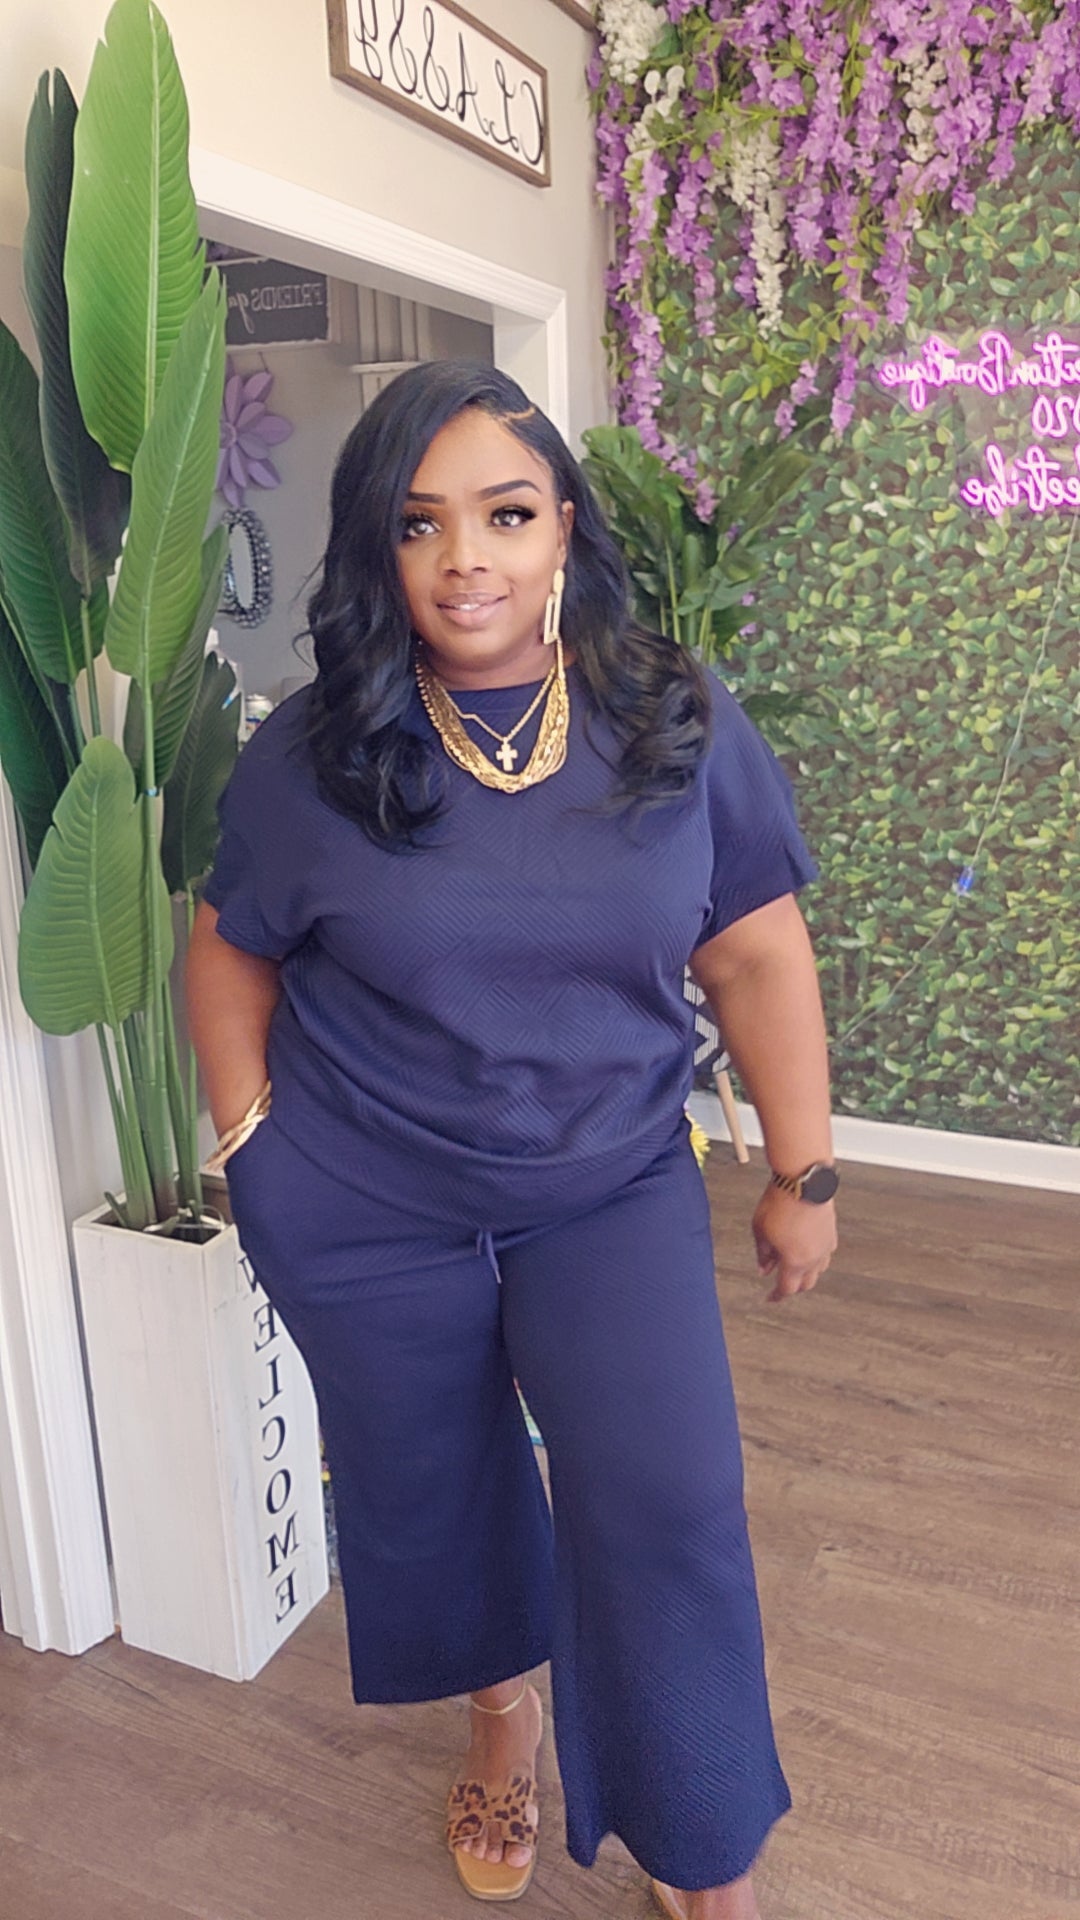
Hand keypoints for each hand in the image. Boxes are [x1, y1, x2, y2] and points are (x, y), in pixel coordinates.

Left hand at [751, 1184, 836, 1302]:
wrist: (803, 1180)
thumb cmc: (780, 1202)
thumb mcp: (760, 1230)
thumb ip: (763, 1253)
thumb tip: (763, 1268)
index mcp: (795, 1261)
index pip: (786, 1289)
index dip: (776, 1296)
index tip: (770, 1298)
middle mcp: (814, 1258)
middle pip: (805, 1284)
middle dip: (792, 1286)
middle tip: (780, 1282)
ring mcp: (826, 1245)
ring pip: (818, 1270)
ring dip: (806, 1273)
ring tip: (792, 1265)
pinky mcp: (831, 1232)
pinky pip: (825, 1254)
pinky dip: (815, 1258)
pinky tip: (806, 1249)